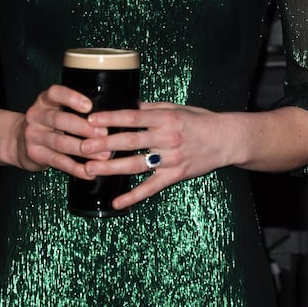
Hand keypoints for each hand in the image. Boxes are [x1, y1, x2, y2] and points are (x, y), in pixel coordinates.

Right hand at [15, 84, 108, 175]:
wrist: (18, 141)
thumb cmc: (47, 123)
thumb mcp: (54, 109)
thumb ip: (73, 110)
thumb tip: (104, 117)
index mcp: (44, 101)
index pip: (55, 93)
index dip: (72, 98)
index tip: (89, 106)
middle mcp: (36, 116)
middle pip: (59, 120)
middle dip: (83, 128)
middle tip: (103, 134)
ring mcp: (33, 136)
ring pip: (60, 143)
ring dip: (84, 150)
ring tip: (103, 155)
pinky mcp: (35, 154)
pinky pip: (58, 161)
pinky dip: (75, 168)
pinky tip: (89, 172)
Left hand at [80, 102, 226, 209]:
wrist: (225, 139)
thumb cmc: (199, 120)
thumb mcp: (174, 107)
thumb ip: (150, 108)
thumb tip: (125, 105)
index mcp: (165, 118)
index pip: (133, 117)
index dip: (111, 118)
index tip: (91, 119)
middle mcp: (166, 138)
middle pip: (129, 141)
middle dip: (103, 144)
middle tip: (81, 146)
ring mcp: (170, 159)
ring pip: (135, 165)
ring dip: (110, 168)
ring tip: (89, 169)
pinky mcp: (175, 176)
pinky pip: (151, 188)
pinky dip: (133, 196)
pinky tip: (116, 201)